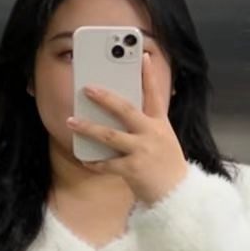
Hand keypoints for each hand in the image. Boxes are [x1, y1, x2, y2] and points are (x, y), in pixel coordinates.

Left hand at [67, 52, 189, 206]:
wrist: (178, 195)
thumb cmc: (168, 168)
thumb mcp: (164, 141)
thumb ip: (148, 128)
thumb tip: (121, 117)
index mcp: (160, 125)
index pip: (155, 95)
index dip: (149, 75)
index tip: (142, 55)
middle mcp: (151, 134)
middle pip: (125, 110)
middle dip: (105, 98)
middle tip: (88, 88)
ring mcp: (141, 151)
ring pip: (109, 136)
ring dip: (88, 128)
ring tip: (72, 121)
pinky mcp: (132, 169)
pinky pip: (107, 163)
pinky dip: (94, 162)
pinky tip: (84, 158)